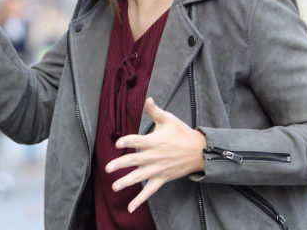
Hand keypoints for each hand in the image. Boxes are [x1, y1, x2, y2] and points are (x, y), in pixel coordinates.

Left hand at [104, 97, 205, 212]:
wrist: (199, 152)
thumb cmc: (182, 134)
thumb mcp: (169, 120)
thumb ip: (155, 111)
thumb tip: (148, 98)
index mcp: (154, 141)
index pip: (138, 140)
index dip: (127, 141)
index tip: (117, 144)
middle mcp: (154, 156)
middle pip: (135, 160)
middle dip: (120, 164)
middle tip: (107, 168)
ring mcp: (158, 169)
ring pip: (140, 177)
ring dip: (127, 182)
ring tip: (114, 186)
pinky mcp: (161, 179)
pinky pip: (149, 191)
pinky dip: (140, 200)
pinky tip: (130, 207)